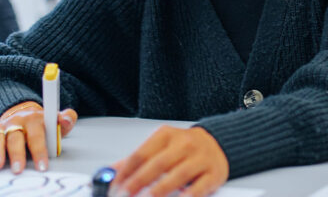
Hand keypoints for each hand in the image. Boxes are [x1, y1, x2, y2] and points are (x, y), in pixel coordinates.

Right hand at [0, 101, 76, 173]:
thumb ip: (66, 119)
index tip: (42, 167)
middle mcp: (16, 122)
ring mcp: (3, 127)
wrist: (23, 114)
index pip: (37, 135)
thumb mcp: (56, 121)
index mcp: (34, 119)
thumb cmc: (41, 124)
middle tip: (18, 170)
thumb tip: (67, 118)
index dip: (39, 151)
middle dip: (17, 155)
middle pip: (16, 138)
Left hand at [111, 125, 228, 196]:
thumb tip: (110, 173)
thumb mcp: (159, 147)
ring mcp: (200, 158)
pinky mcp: (213, 172)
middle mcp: (184, 144)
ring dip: (160, 189)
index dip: (126, 171)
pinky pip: (200, 186)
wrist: (217, 144)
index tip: (115, 186)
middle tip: (125, 194)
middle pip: (158, 164)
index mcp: (166, 135)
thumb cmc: (183, 148)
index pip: (141, 153)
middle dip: (139, 182)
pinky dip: (188, 195)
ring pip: (179, 174)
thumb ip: (136, 160)